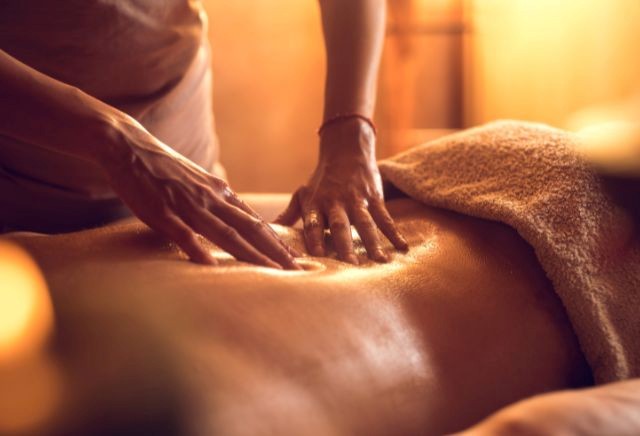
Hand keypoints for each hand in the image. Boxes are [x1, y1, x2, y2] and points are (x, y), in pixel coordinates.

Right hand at [96, 113, 299, 269]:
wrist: (128, 145)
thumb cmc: (163, 169)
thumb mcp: (197, 184)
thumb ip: (215, 203)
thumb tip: (231, 221)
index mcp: (220, 193)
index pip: (255, 221)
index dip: (276, 240)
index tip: (294, 257)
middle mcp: (211, 199)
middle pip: (251, 229)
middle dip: (275, 251)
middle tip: (296, 270)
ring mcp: (188, 205)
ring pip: (226, 234)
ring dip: (251, 254)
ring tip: (272, 271)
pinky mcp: (163, 211)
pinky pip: (183, 234)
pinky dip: (198, 250)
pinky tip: (210, 266)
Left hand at [275, 118, 407, 263]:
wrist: (346, 150)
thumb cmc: (321, 179)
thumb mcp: (302, 194)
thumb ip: (287, 216)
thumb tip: (265, 232)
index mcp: (315, 204)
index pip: (313, 225)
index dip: (314, 240)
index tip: (316, 258)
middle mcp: (335, 203)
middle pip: (340, 226)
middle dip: (344, 246)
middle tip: (350, 267)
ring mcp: (356, 200)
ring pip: (365, 223)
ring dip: (372, 242)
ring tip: (379, 261)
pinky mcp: (373, 197)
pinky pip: (385, 217)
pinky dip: (394, 233)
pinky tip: (401, 247)